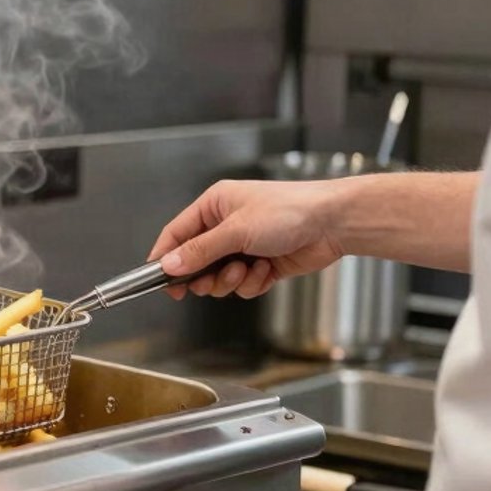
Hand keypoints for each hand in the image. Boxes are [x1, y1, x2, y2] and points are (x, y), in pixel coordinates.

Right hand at [147, 179, 347, 300]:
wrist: (332, 224)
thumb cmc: (289, 211)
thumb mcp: (236, 231)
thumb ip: (199, 251)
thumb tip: (169, 265)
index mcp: (215, 206)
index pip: (176, 233)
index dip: (165, 257)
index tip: (158, 279)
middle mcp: (226, 225)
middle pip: (196, 261)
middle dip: (205, 275)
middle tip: (209, 282)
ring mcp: (244, 246)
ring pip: (219, 278)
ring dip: (231, 280)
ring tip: (247, 270)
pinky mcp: (261, 264)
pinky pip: (243, 284)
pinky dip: (253, 282)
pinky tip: (267, 270)